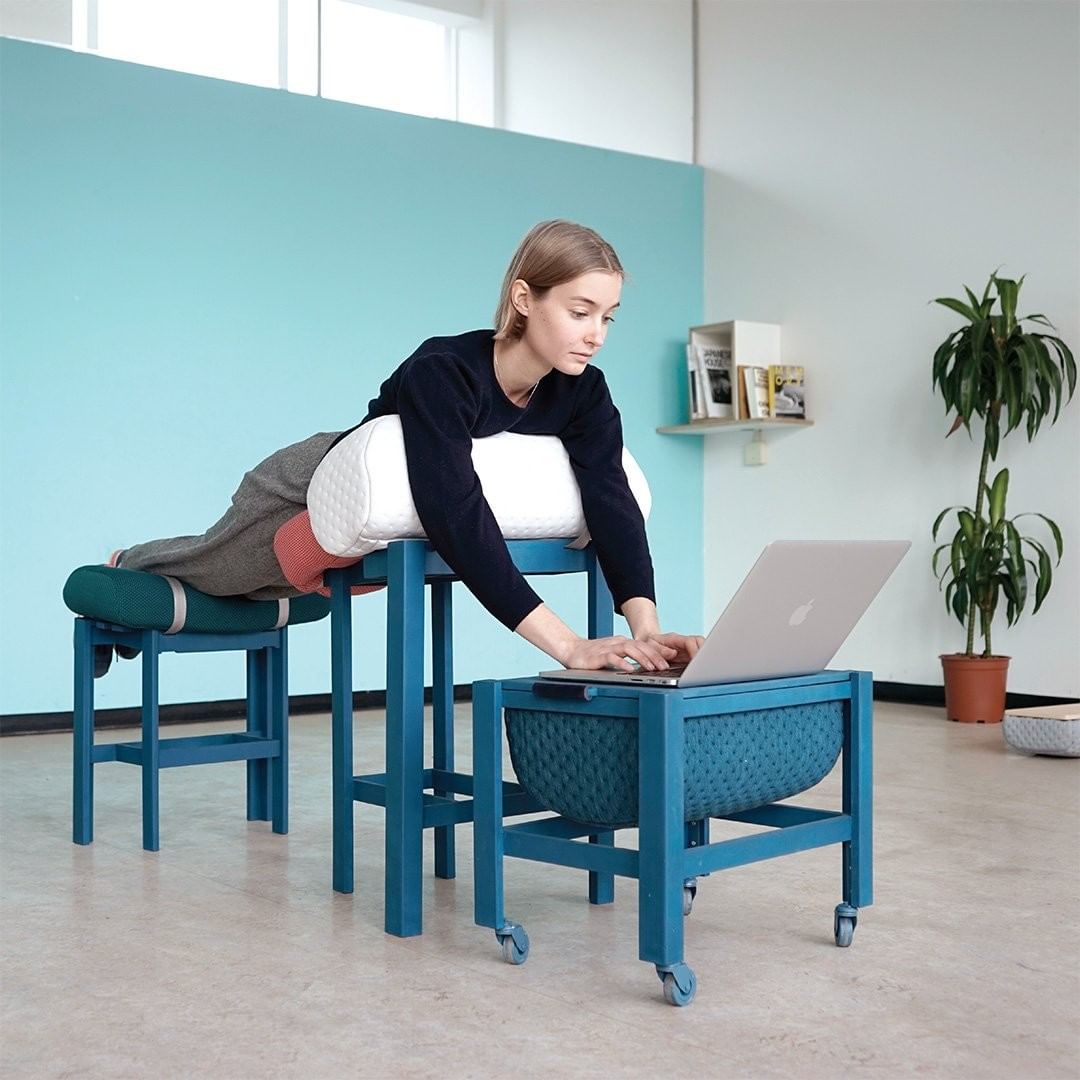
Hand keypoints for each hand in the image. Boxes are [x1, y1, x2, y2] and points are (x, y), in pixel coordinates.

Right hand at [563, 634, 677, 671]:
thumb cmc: (591, 655)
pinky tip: (630, 669)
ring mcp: (608, 648)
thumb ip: (625, 658)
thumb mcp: (612, 655)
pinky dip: (622, 663)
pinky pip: (612, 658)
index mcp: (621, 643)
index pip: (643, 646)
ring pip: (629, 649)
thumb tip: (643, 667)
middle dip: (654, 656)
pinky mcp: (598, 656)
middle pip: (639, 646)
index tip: (667, 662)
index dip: (656, 653)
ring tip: (652, 668)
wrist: (570, 650)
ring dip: (642, 658)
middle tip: (664, 666)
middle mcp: (617, 643)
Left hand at [635, 631, 704, 665]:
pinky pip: (700, 655)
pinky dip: (702, 662)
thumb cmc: (651, 644)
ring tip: (703, 670)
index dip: (695, 651)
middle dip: (704, 653)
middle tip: (702, 667)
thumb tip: (673, 653)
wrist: (649, 642)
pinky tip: (700, 671)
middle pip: (700, 642)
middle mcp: (683, 642)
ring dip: (704, 657)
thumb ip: (660, 650)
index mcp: (674, 639)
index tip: (696, 662)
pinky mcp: (690, 654)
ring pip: (703, 647)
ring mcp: (688, 647)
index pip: (689, 641)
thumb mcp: (650, 646)